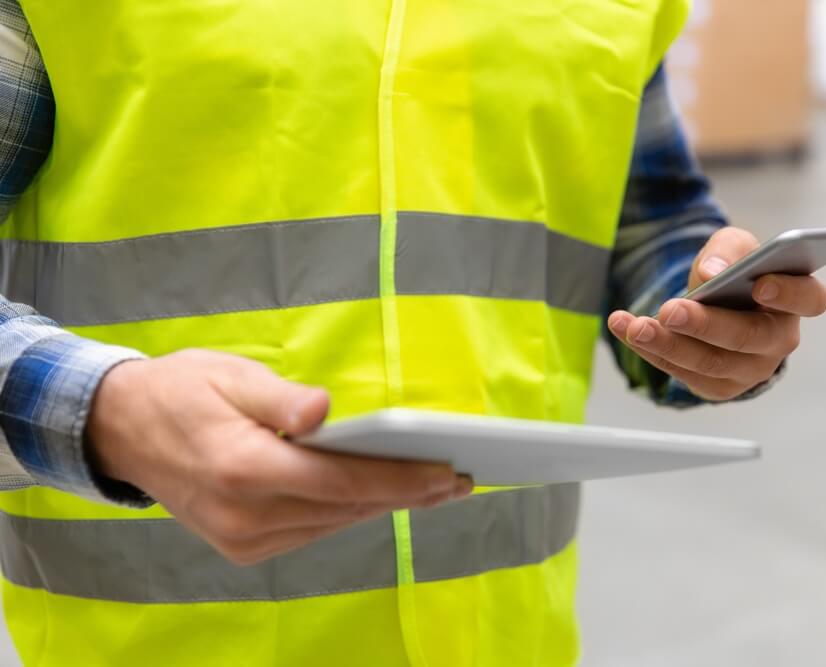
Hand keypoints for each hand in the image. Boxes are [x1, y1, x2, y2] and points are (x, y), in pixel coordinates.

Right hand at [87, 350, 470, 564]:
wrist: (122, 430)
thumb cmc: (182, 391)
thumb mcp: (229, 375)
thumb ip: (280, 398)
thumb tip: (324, 411)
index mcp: (243, 468)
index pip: (341, 480)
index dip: (401, 478)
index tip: (448, 473)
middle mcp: (244, 515)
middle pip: (346, 507)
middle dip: (408, 493)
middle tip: (460, 479)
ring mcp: (242, 538)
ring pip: (334, 522)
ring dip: (385, 503)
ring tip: (435, 486)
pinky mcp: (243, 546)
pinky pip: (313, 530)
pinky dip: (349, 511)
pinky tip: (382, 493)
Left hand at [607, 227, 825, 400]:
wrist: (720, 309)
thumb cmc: (736, 276)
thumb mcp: (734, 248)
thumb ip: (728, 250)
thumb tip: (713, 272)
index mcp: (795, 300)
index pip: (809, 299)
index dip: (788, 293)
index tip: (759, 284)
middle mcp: (778, 339)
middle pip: (748, 337)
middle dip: (705, 324)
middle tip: (670, 310)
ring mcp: (751, 369)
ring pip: (709, 361)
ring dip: (667, 344)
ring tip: (635, 327)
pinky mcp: (719, 386)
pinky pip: (684, 373)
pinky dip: (652, 351)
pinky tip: (626, 330)